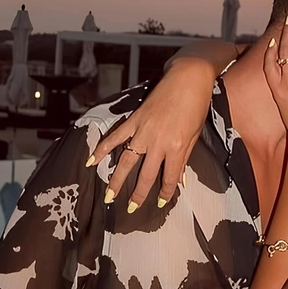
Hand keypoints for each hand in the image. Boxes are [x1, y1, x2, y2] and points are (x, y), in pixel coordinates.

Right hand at [88, 57, 213, 207]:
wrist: (188, 79)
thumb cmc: (196, 107)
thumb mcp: (194, 136)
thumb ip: (184, 159)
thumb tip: (180, 181)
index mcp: (176, 148)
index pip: (169, 177)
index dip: (165, 192)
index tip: (160, 203)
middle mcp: (158, 142)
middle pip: (146, 175)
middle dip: (138, 194)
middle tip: (130, 209)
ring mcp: (143, 131)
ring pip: (127, 160)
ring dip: (116, 180)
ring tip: (108, 196)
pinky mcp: (134, 119)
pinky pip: (115, 137)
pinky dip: (102, 149)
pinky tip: (91, 161)